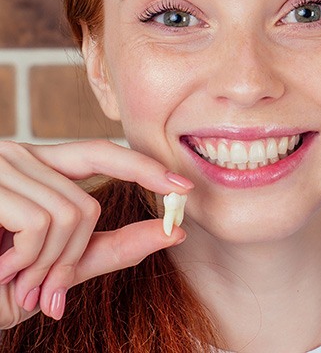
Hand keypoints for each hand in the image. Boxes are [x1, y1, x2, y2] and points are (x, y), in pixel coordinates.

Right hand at [0, 140, 192, 327]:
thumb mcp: (58, 266)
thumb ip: (112, 247)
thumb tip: (174, 232)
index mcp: (40, 167)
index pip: (102, 152)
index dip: (143, 167)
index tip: (182, 187)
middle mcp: (22, 156)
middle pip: (89, 202)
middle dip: (72, 258)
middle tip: (41, 288)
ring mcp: (4, 164)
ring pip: (72, 216)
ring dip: (46, 266)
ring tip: (10, 277)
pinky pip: (42, 224)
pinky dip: (27, 261)